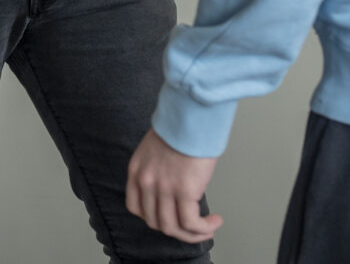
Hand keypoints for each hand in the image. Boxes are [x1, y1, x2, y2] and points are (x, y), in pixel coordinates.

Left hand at [125, 129, 223, 243]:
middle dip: (175, 229)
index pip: (135, 207)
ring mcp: (163, 188)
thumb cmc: (182, 124)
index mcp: (137, 170)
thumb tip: (174, 182)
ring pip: (172, 228)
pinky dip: (203, 229)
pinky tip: (214, 222)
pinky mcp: (184, 191)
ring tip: (207, 229)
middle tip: (192, 226)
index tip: (169, 217)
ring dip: (192, 234)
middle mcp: (146, 182)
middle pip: (155, 221)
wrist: (191, 114)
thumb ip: (158, 167)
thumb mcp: (157, 147)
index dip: (152, 218)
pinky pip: (190, 224)